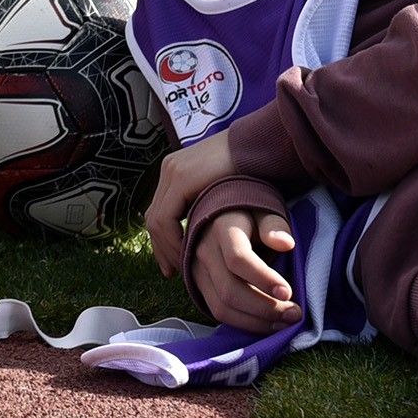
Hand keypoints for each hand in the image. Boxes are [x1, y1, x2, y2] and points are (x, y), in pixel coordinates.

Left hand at [143, 132, 240, 277]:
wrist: (262, 145)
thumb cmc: (253, 171)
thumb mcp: (224, 192)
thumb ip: (209, 206)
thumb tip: (203, 230)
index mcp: (176, 170)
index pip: (160, 212)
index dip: (163, 242)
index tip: (173, 264)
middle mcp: (170, 169)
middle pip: (154, 217)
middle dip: (161, 248)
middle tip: (172, 272)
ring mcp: (174, 171)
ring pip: (156, 220)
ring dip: (167, 248)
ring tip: (183, 267)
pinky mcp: (182, 177)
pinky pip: (166, 218)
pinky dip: (172, 240)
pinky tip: (187, 253)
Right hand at [189, 208, 299, 332]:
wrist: (218, 216)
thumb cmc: (249, 215)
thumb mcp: (264, 211)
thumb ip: (274, 225)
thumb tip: (286, 243)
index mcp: (223, 228)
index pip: (238, 258)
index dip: (263, 278)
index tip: (288, 292)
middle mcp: (205, 251)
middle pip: (229, 289)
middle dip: (264, 308)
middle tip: (294, 314)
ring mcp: (198, 271)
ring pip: (222, 307)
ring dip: (256, 322)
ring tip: (285, 323)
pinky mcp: (199, 286)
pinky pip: (218, 312)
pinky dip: (244, 323)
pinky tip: (267, 323)